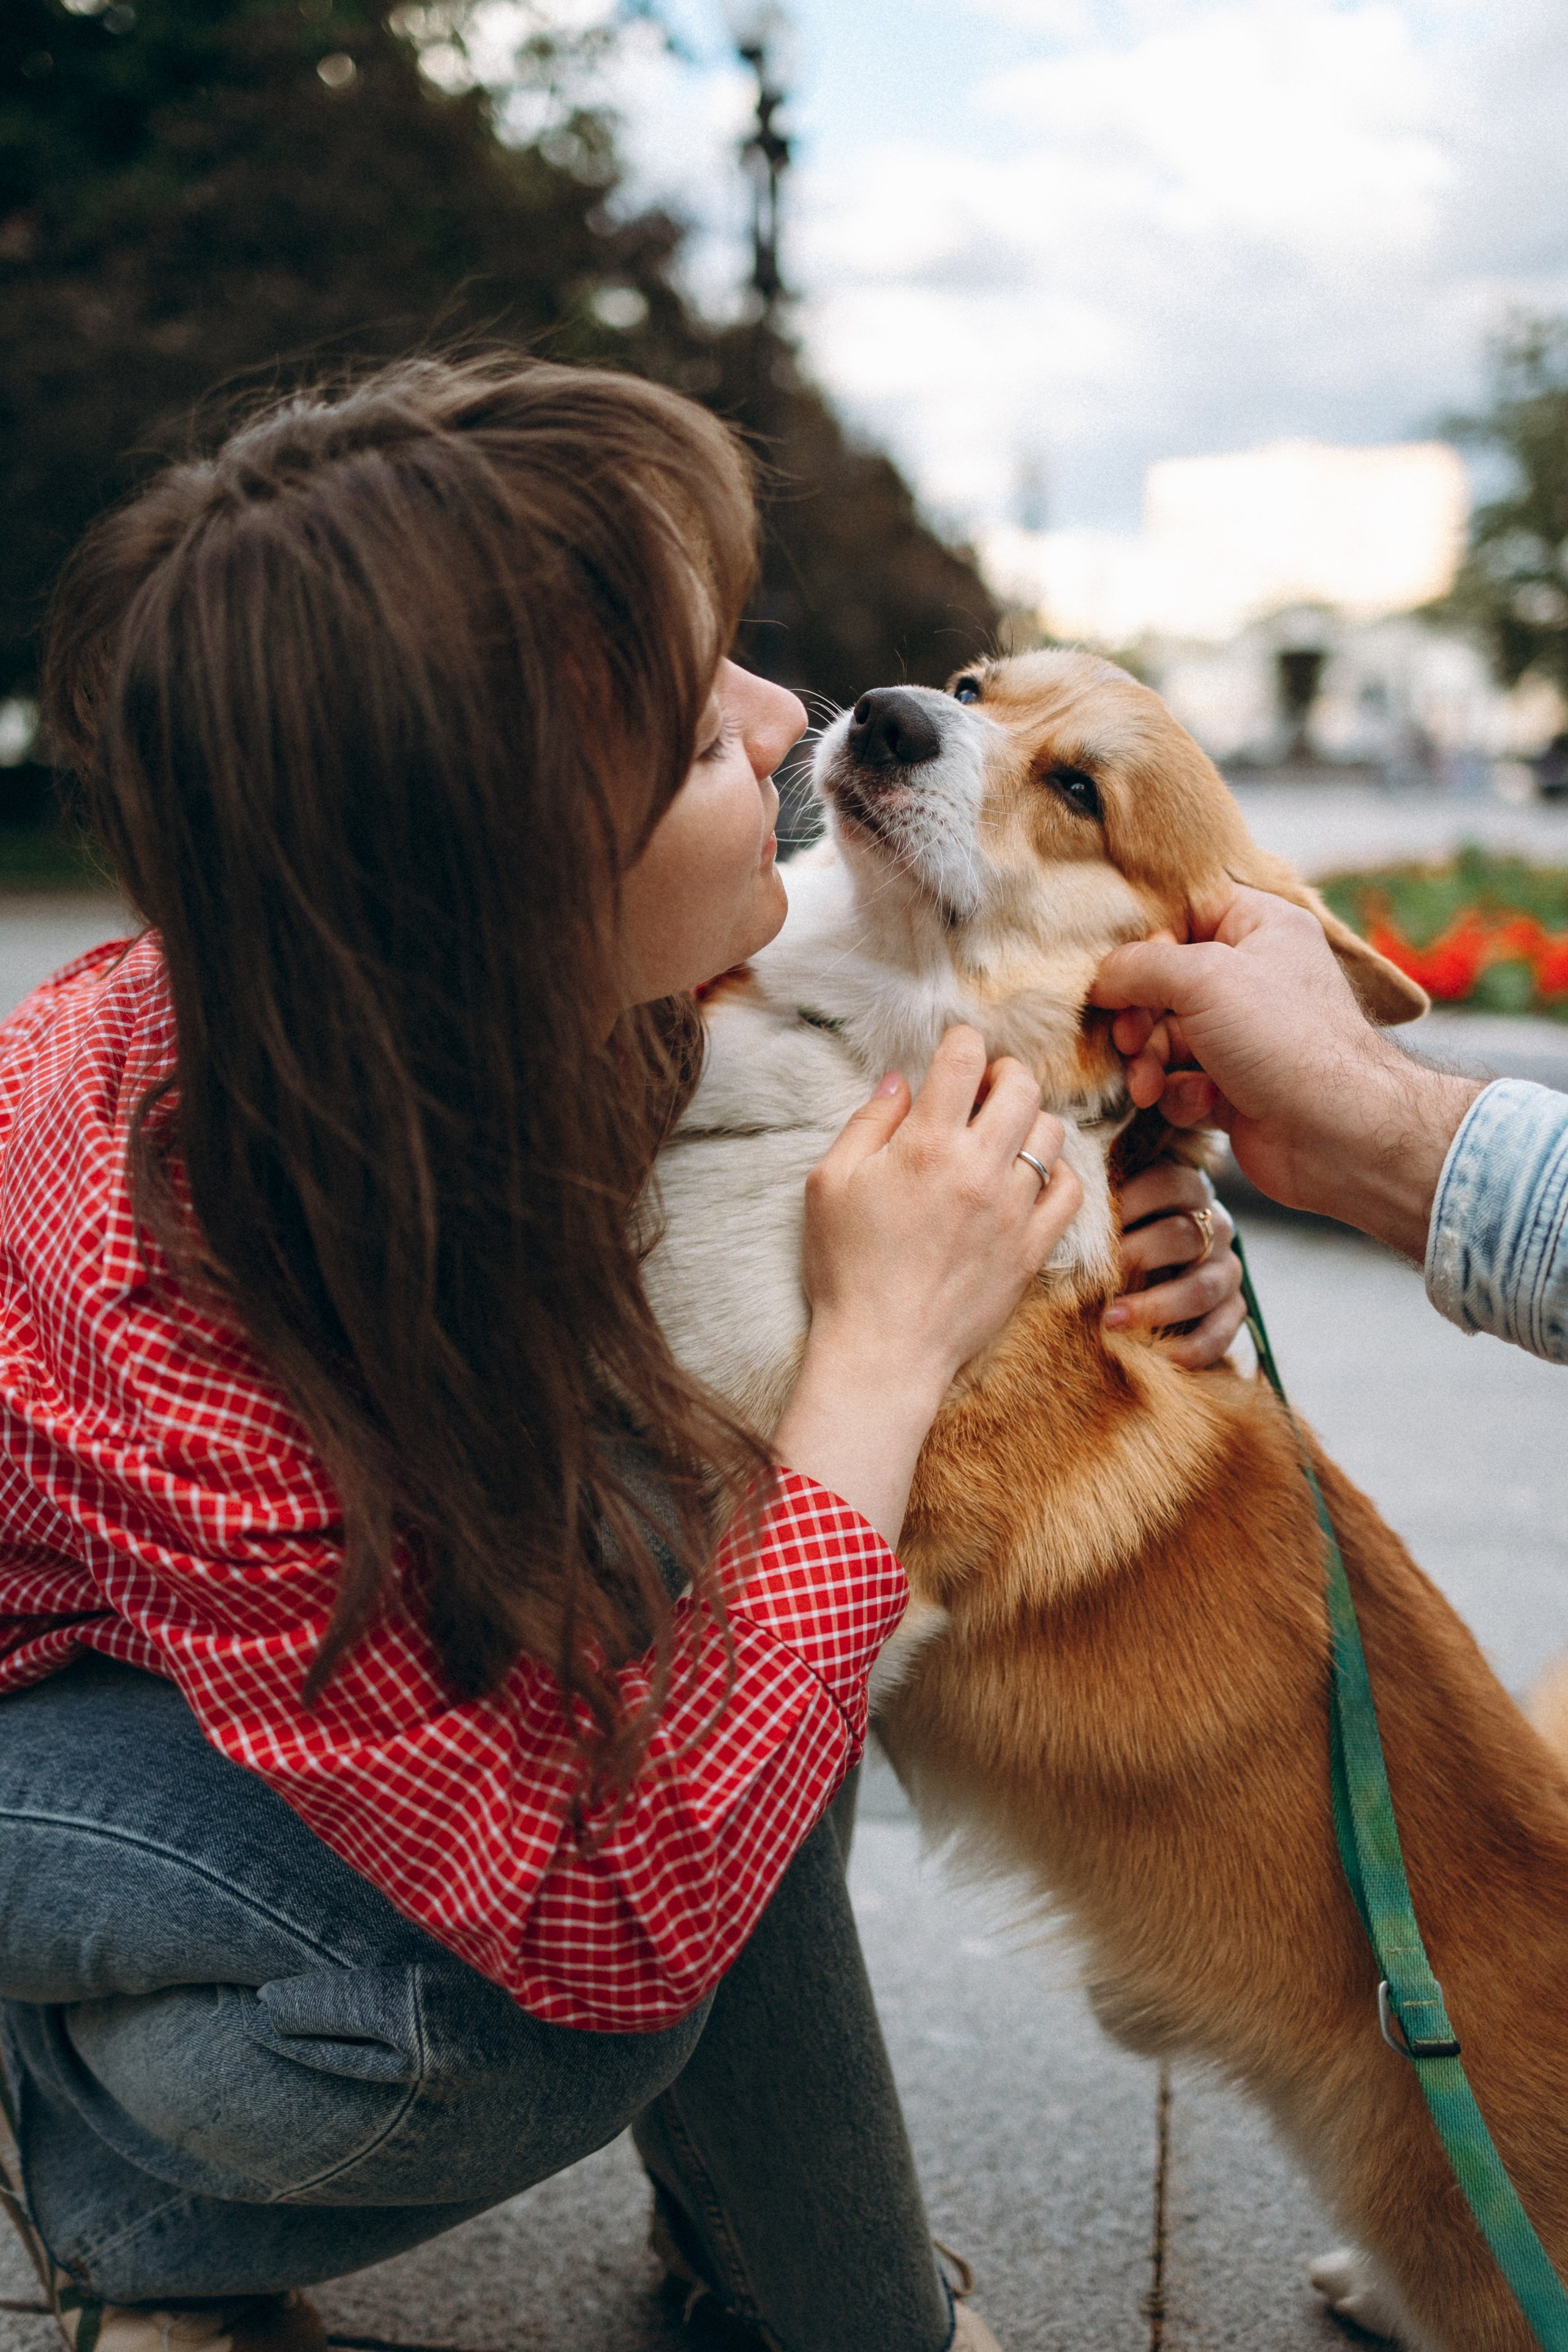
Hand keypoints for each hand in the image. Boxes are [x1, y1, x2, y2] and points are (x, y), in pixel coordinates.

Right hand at [771, 1026, 1083, 1545]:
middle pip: (1021, 1085)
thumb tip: (900, 1081)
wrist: (883, 1352)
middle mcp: (978, 1169)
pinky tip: (1031, 1177)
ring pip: (1051, 1132)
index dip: (961, 1040)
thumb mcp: (829, 1184)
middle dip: (1004, 1072)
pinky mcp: (1033, 1248)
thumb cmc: (846, 1269)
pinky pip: (1071, 1191)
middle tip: (983, 1088)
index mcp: (925, 1145)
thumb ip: (868, 1123)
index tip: (953, 1049)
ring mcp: (1013, 1210)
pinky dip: (1058, 1172)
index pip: (964, 1059)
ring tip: (1005, 1135)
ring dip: (1030, 1120)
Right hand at [1091, 888, 1481, 1259]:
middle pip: (1164, 982)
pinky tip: (1198, 1104)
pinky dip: (1178, 1094)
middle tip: (1129, 1039)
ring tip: (1148, 1085)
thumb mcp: (1203, 978)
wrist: (1340, 1135)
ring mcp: (1244, 1036)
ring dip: (1147, 1062)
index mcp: (1261, 927)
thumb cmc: (1286, 1040)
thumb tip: (1101, 978)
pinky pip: (1181, 1081)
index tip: (1120, 976)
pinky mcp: (1234, 1087)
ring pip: (1165, 1037)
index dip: (1146, 945)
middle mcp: (1254, 977)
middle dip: (1137, 1016)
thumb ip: (1139, 966)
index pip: (1183, 914)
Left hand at [1108, 1161, 1242, 1368]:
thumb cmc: (1131, 1232)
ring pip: (1201, 1287)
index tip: (1093, 1221)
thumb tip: (1061, 1204)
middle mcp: (1216, 1227)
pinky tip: (1165, 1357)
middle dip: (1135, 1256)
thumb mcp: (1123, 1211)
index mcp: (1189, 1191)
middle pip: (1183, 1235)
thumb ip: (1104, 1203)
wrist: (1169, 1269)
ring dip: (1155, 1307)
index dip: (1133, 1199)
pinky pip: (1223, 1330)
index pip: (1169, 1182)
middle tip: (1091, 1277)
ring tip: (1111, 1321)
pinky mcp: (1234, 1308)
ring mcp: (1227, 1269)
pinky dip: (1197, 1346)